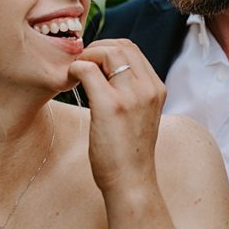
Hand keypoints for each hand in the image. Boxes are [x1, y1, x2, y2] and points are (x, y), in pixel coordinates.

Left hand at [69, 39, 165, 194]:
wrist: (131, 182)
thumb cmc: (130, 152)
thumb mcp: (141, 115)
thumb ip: (132, 92)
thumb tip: (105, 72)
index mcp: (156, 89)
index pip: (133, 50)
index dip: (109, 49)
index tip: (94, 62)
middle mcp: (148, 88)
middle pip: (121, 46)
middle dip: (97, 49)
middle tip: (82, 64)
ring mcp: (131, 96)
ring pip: (107, 53)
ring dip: (87, 57)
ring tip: (77, 73)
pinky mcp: (110, 106)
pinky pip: (88, 71)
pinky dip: (76, 70)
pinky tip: (72, 82)